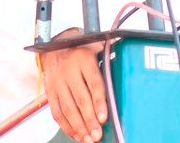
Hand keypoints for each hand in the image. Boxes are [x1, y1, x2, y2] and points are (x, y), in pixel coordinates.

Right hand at [40, 28, 107, 142]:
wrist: (54, 46)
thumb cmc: (82, 49)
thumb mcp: (96, 45)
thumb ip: (110, 56)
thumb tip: (129, 65)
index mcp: (84, 58)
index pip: (94, 83)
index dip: (99, 102)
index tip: (104, 117)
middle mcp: (69, 70)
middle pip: (81, 99)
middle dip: (89, 120)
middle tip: (97, 135)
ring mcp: (57, 82)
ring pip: (67, 109)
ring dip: (79, 127)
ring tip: (88, 139)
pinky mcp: (49, 92)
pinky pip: (57, 112)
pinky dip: (66, 126)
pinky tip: (77, 134)